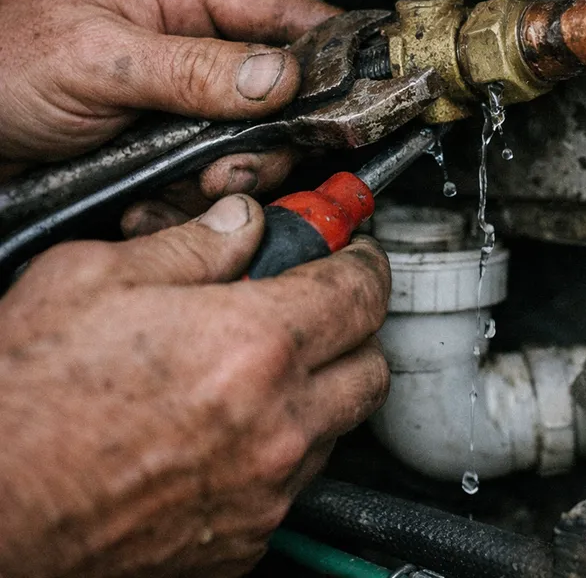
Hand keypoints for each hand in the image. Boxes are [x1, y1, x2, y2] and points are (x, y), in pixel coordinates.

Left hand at [0, 0, 336, 200]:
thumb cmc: (2, 63)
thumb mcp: (99, 57)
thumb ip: (193, 67)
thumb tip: (278, 76)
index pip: (283, 11)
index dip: (328, 47)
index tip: (360, 85)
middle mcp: (195, 51)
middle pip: (282, 94)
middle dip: (268, 138)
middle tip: (238, 163)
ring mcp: (186, 106)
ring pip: (253, 147)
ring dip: (231, 177)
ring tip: (190, 184)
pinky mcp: (172, 153)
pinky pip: (215, 182)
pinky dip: (196, 203)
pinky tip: (158, 200)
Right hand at [0, 195, 389, 577]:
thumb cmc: (22, 399)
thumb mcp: (96, 279)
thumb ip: (192, 244)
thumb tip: (241, 222)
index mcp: (253, 346)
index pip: (361, 290)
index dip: (364, 260)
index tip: (354, 253)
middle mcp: (275, 425)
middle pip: (372, 364)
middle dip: (356, 326)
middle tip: (320, 307)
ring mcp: (264, 492)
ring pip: (340, 425)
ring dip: (322, 388)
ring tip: (267, 368)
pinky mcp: (243, 540)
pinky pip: (296, 482)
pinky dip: (284, 448)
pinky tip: (234, 428)